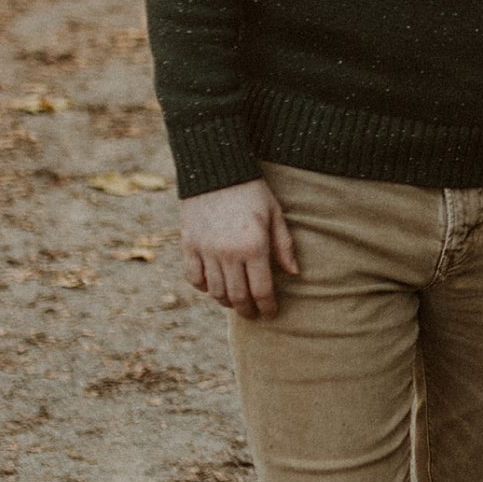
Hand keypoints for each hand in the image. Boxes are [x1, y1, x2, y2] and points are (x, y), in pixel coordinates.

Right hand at [180, 179, 298, 319]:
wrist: (216, 168)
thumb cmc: (251, 191)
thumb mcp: (274, 214)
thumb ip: (284, 246)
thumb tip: (294, 274)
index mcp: (254, 246)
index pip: (262, 290)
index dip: (268, 307)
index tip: (271, 313)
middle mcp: (229, 253)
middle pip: (238, 296)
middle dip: (248, 310)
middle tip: (253, 313)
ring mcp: (206, 250)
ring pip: (215, 291)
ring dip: (226, 301)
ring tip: (235, 301)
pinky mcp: (189, 244)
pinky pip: (194, 277)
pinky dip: (204, 286)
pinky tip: (213, 286)